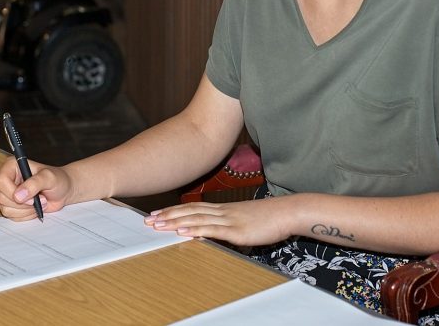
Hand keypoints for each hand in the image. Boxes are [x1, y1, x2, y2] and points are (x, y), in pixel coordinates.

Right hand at [0, 156, 72, 220]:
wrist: (64, 191)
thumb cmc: (58, 179)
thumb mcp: (49, 178)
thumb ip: (34, 183)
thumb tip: (18, 195)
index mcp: (13, 166)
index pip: (1, 181)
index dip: (13, 192)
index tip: (29, 197)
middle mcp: (8, 179)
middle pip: (2, 197)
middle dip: (23, 203)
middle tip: (39, 198)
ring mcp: (9, 193)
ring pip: (6, 209)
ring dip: (26, 210)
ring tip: (39, 201)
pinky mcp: (13, 205)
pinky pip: (12, 216)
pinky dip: (26, 215)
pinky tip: (35, 207)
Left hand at [143, 198, 293, 246]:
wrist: (289, 212)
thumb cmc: (271, 217)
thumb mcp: (246, 220)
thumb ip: (231, 224)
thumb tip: (219, 231)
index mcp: (225, 209)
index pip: (194, 208)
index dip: (175, 211)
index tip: (158, 214)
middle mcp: (223, 211)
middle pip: (190, 211)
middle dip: (168, 216)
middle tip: (149, 220)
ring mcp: (229, 219)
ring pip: (196, 219)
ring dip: (175, 222)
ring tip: (158, 225)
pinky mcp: (237, 230)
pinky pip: (212, 230)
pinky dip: (195, 230)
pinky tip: (183, 232)